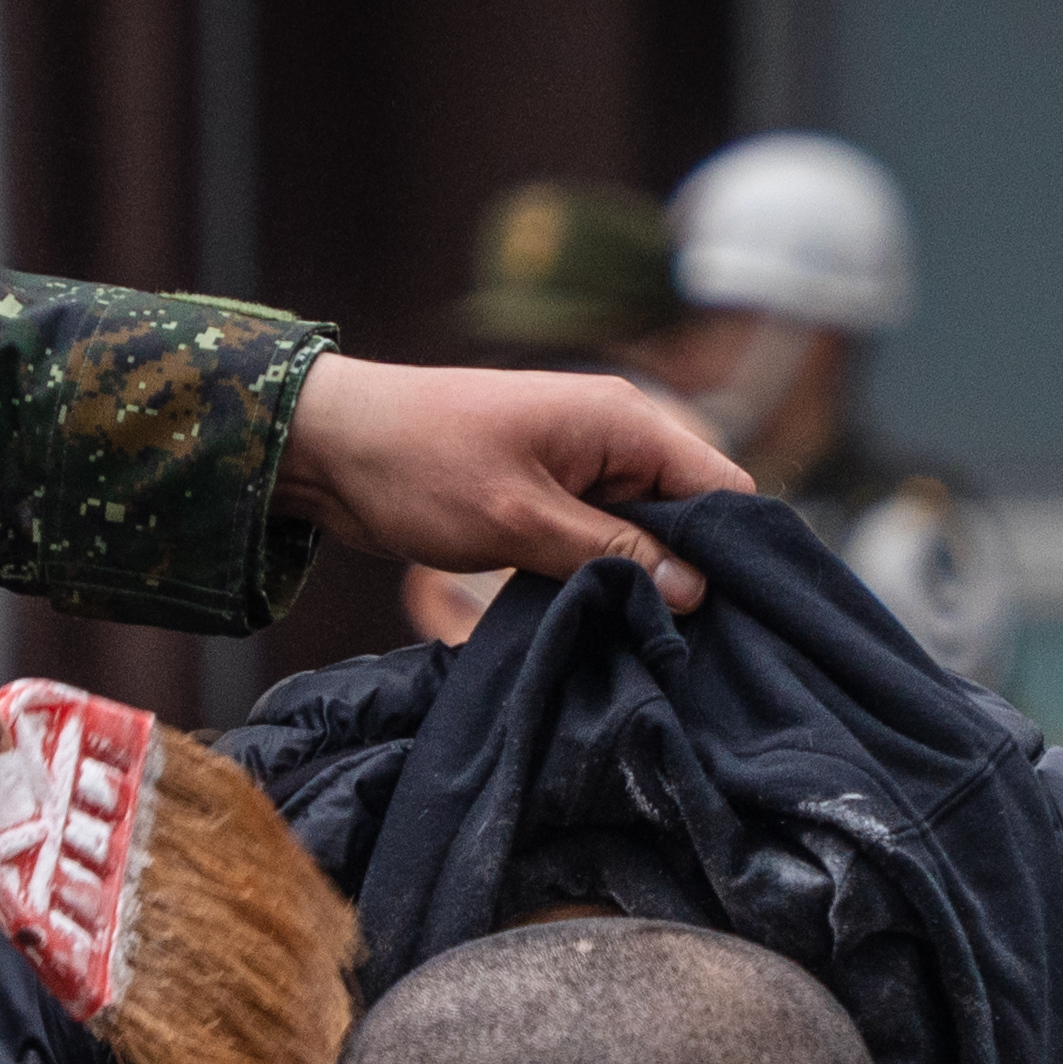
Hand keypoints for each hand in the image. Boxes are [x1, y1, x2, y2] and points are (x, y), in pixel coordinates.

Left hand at [280, 354, 743, 594]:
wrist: (331, 445)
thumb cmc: (421, 467)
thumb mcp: (521, 522)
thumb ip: (613, 555)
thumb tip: (696, 590)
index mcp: (623, 421)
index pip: (721, 486)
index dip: (731, 552)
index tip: (725, 619)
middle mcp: (615, 435)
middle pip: (690, 511)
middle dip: (688, 572)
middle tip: (680, 642)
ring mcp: (583, 463)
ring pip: (646, 530)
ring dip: (641, 578)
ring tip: (640, 637)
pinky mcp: (552, 492)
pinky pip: (602, 535)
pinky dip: (604, 571)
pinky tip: (600, 617)